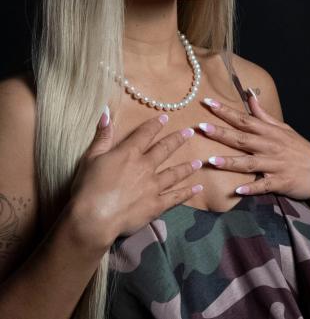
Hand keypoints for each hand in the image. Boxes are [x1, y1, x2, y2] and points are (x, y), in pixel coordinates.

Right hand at [69, 107, 204, 248]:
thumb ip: (102, 136)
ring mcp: (154, 186)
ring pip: (175, 173)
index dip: (155, 125)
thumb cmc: (88, 187)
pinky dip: (188, 192)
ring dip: (187, 167)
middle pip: (165, 150)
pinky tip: (198, 188)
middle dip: (178, 139)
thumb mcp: (90, 158)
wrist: (95, 218)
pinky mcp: (157, 204)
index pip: (145, 134)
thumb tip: (106, 112)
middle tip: (190, 132)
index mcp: (129, 154)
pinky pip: (176, 197)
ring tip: (198, 162)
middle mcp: (146, 167)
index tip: (166, 118)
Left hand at [197, 92, 309, 200]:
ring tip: (212, 161)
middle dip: (222, 133)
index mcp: (270, 132)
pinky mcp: (280, 181)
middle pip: (243, 139)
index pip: (245, 119)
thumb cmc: (299, 149)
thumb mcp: (284, 128)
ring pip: (250, 163)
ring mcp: (275, 164)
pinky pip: (264, 185)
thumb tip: (250, 95)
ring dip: (231, 162)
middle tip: (202, 127)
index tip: (208, 102)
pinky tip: (238, 190)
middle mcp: (270, 146)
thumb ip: (263, 115)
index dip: (226, 111)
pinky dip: (252, 187)